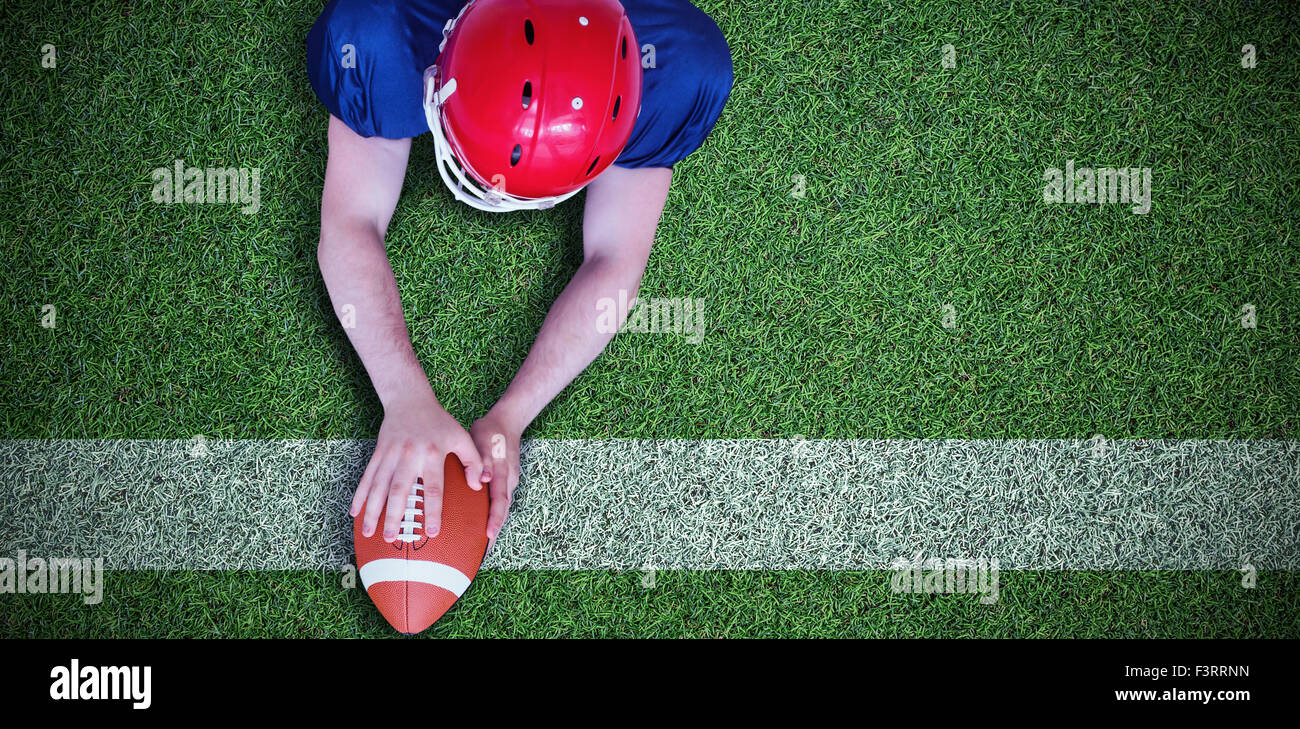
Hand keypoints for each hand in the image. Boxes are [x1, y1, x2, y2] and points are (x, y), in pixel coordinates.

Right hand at [351, 393, 483, 542]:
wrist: (410, 399)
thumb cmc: (439, 422)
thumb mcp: (461, 437)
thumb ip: (474, 461)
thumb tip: (479, 486)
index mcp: (432, 454)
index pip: (433, 487)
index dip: (433, 511)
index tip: (433, 532)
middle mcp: (409, 456)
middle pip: (400, 490)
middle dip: (394, 516)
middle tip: (392, 538)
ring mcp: (390, 455)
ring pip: (378, 486)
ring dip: (372, 510)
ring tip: (368, 532)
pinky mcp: (378, 453)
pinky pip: (366, 477)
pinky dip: (359, 495)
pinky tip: (354, 512)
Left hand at [469, 411, 521, 550]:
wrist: (508, 420)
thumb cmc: (490, 431)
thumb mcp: (482, 441)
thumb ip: (483, 461)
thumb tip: (484, 479)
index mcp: (502, 474)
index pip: (499, 503)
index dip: (494, 521)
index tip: (488, 537)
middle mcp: (509, 481)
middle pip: (503, 511)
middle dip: (494, 531)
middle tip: (483, 552)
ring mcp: (509, 481)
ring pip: (502, 507)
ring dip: (495, 524)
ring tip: (483, 545)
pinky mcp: (505, 480)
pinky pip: (501, 501)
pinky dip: (495, 514)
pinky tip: (485, 522)